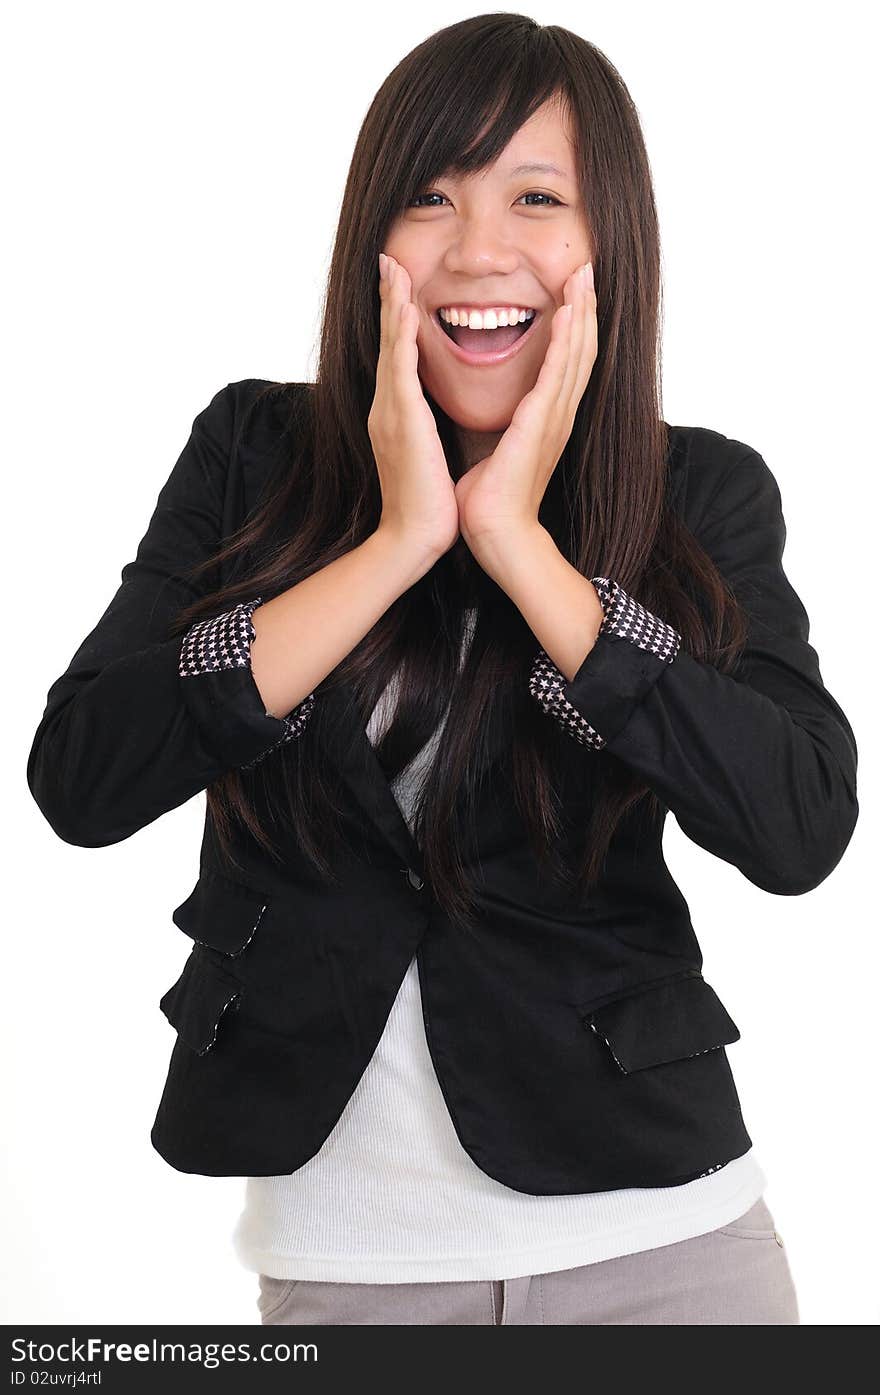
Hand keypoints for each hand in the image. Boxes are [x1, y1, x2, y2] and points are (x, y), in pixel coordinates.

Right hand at [369, 252, 459, 562]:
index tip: (401, 284)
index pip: (399, 355)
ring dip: (392, 307)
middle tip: (389, 260)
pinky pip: (402, 371)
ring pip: (391, 348)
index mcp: (399, 413)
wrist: (415, 537)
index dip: (397, 318)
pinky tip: (404, 313)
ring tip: (394, 270)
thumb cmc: (428, 502)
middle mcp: (389, 407)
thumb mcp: (427, 452)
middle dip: (388, 299)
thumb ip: (425, 427)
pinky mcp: (403, 423)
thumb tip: (430, 413)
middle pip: (388, 342)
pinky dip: (401, 339)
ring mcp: (391, 414)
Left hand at [454, 262, 597, 553]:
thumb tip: (498, 409)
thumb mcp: (499, 448)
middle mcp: (558, 414)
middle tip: (587, 268)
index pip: (566, 361)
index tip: (572, 289)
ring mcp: (554, 419)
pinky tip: (569, 312)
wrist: (495, 533)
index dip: (573, 324)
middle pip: (581, 349)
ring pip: (576, 354)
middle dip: (585, 308)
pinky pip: (557, 374)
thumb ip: (505, 424)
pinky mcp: (541, 425)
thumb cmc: (491, 498)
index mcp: (547, 418)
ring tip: (584, 276)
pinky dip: (566, 341)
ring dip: (582, 312)